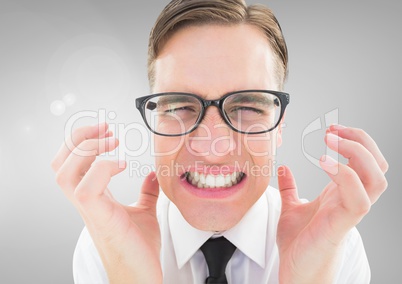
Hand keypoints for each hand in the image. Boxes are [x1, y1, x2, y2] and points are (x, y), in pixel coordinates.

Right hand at [51, 123, 161, 283]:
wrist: (141, 275)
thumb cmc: (140, 248)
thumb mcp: (145, 211)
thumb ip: (146, 193)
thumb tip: (152, 174)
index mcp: (94, 197)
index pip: (71, 164)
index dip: (82, 141)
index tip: (107, 129)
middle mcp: (86, 202)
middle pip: (61, 164)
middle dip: (79, 138)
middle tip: (106, 128)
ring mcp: (90, 210)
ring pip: (65, 173)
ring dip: (86, 149)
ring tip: (111, 141)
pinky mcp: (100, 218)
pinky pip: (86, 189)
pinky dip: (101, 169)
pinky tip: (121, 164)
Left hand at [276, 125, 387, 282]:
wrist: (295, 272)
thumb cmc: (297, 243)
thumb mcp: (290, 207)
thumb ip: (290, 188)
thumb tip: (284, 168)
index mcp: (342, 193)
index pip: (366, 162)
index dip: (354, 140)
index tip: (330, 130)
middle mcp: (351, 199)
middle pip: (378, 165)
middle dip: (360, 140)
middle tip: (332, 130)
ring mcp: (349, 211)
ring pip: (376, 178)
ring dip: (357, 153)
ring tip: (331, 140)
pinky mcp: (342, 224)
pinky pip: (358, 197)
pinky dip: (345, 174)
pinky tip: (323, 162)